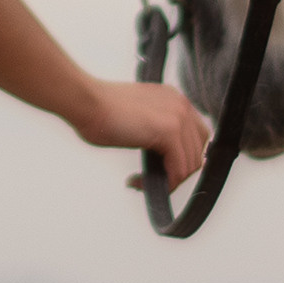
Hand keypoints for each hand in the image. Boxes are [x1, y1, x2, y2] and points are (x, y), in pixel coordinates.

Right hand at [73, 80, 210, 182]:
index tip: (163, 170)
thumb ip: (155, 127)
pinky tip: (139, 182)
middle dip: (176, 172)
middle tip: (153, 181)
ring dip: (168, 180)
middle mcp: (181, 105)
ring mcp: (178, 117)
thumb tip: (161, 153)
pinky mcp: (169, 132)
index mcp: (174, 99)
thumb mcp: (137, 115)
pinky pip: (178, 170)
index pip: (196, 137)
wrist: (86, 101)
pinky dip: (163, 183)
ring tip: (141, 182)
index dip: (182, 158)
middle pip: (197, 152)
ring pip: (189, 165)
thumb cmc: (98, 108)